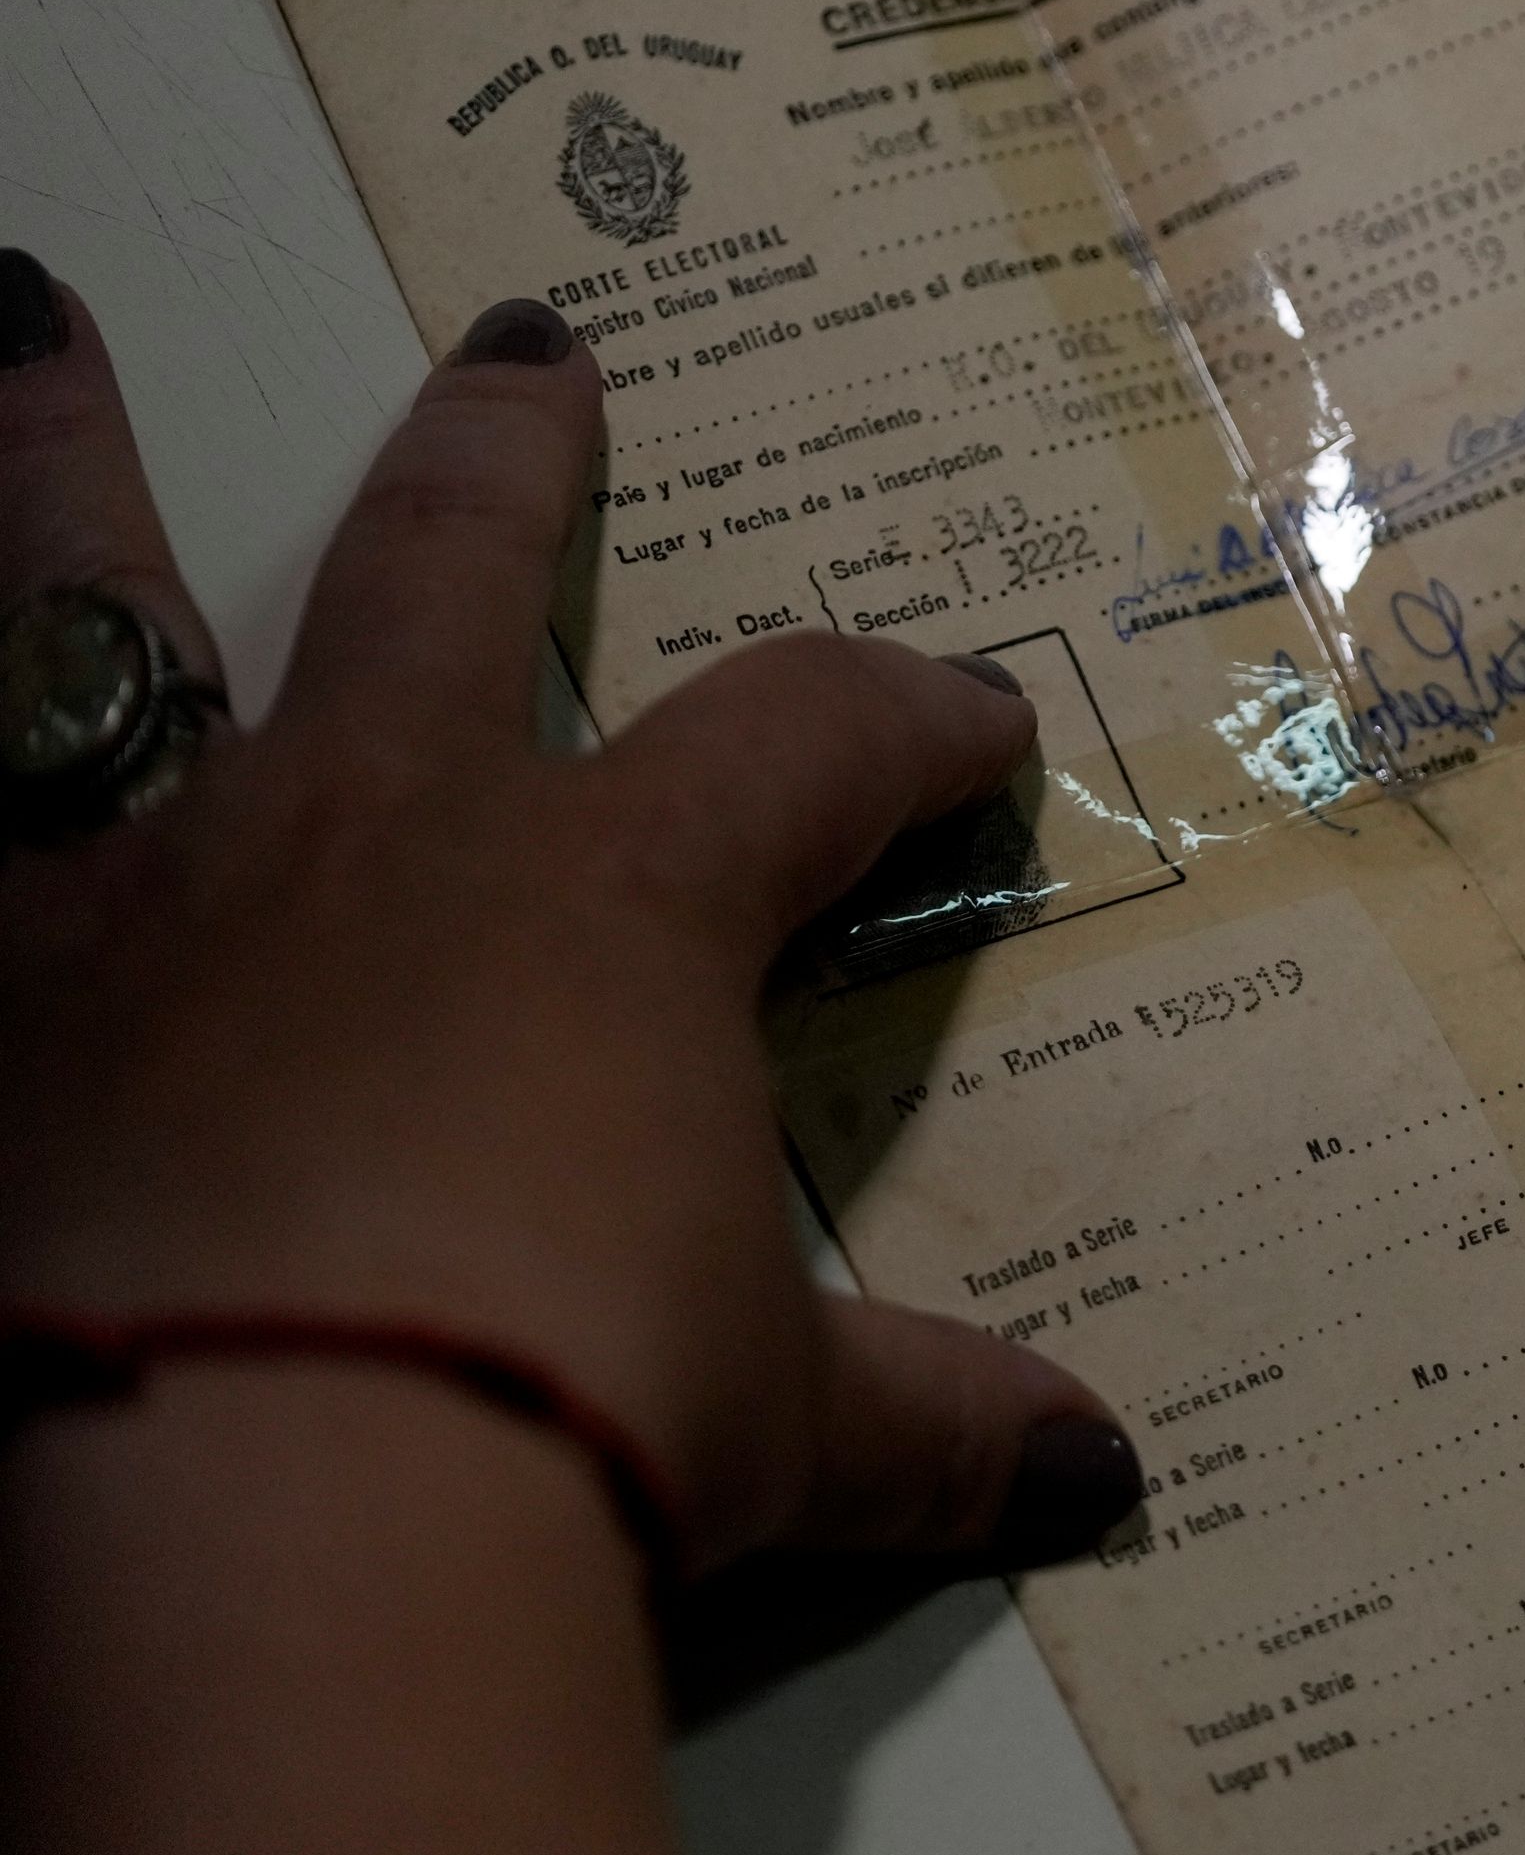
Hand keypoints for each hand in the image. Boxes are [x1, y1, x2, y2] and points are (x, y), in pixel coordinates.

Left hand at [0, 263, 1144, 1583]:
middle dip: (504, 458)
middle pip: (450, 571)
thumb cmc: (552, 1426)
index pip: (808, 741)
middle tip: (527, 354)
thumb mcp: (780, 1431)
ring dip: (58, 463)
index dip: (908, 720)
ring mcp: (141, 899)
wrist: (246, 1526)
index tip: (972, 722)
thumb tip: (1088, 1477)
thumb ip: (923, 1418)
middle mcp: (374, 838)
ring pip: (89, 612)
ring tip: (19, 329)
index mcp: (610, 903)